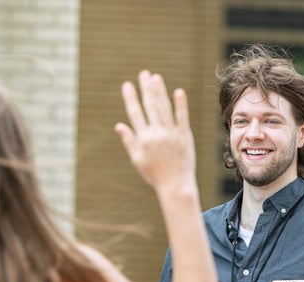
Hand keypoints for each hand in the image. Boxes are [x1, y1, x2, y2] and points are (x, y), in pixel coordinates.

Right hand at [115, 71, 195, 190]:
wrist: (176, 185)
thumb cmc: (154, 174)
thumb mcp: (138, 159)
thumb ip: (129, 141)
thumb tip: (119, 125)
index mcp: (144, 139)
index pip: (135, 113)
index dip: (131, 98)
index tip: (127, 84)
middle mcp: (157, 133)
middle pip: (150, 106)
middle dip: (146, 88)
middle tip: (144, 73)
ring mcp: (172, 134)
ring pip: (164, 108)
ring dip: (160, 91)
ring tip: (156, 78)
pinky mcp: (184, 136)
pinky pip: (182, 117)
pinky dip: (180, 104)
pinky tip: (178, 92)